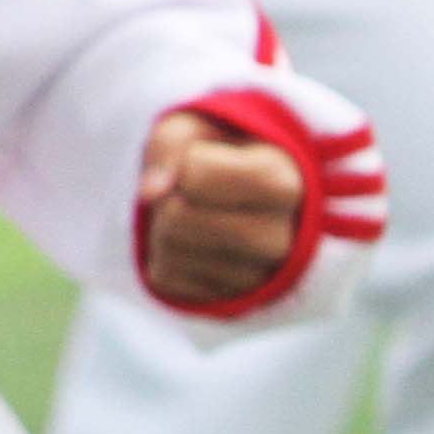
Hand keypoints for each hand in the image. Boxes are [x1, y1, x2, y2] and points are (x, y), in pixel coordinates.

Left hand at [138, 108, 310, 309]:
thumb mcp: (193, 130)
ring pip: (170, 250)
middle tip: (188, 192)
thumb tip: (149, 193)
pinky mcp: (232, 303)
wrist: (241, 199)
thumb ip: (169, 147)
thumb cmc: (217, 154)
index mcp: (284, 182)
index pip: (198, 175)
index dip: (186, 162)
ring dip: (162, 226)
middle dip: (168, 198)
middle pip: (179, 218)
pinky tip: (191, 245)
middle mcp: (283, 238)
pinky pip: (166, 279)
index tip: (206, 159)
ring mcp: (261, 278)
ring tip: (191, 215)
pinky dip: (162, 257)